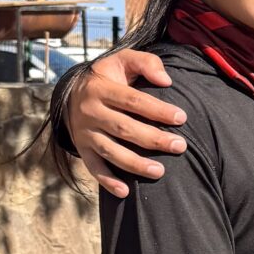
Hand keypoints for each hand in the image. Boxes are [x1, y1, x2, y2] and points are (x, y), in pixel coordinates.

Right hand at [65, 50, 188, 198]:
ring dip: (135, 164)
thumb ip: (146, 63)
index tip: (181, 117)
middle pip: (124, 128)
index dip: (158, 110)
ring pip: (111, 151)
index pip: (133, 101)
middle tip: (180, 146)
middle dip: (154, 139)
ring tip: (160, 172)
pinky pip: (94, 168)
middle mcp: (90, 112)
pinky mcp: (82, 149)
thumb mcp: (122, 60)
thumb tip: (166, 81)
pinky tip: (125, 192)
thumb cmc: (108, 76)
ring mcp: (85, 133)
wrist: (71, 92)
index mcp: (102, 89)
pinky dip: (108, 181)